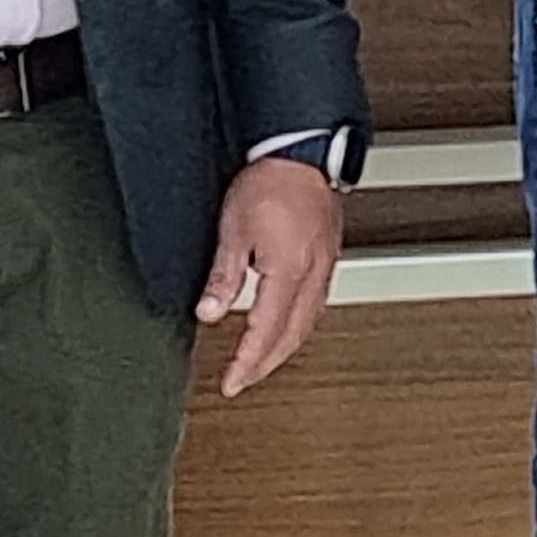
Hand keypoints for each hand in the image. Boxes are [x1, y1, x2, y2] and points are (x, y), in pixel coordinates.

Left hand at [198, 155, 346, 396]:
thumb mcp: (233, 231)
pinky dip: (298, 325)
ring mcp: (324, 268)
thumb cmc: (271, 183)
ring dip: (284, 348)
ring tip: (263, 360)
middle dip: (266, 364)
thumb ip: (223, 277)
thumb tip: (209, 312)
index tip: (231, 382)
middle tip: (244, 379)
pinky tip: (288, 323)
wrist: (303, 154)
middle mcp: (312, 276)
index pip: (265, 332)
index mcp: (287, 273)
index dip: (247, 362)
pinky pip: (315, 305)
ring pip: (308, 325)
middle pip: (292, 337)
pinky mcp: (327, 257)